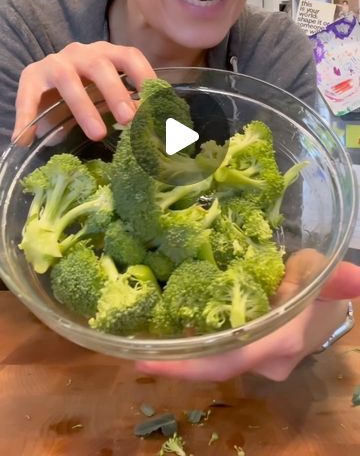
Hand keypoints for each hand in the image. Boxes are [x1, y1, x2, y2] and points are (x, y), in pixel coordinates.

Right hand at [12, 41, 155, 143]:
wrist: (47, 85)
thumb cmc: (86, 92)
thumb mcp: (107, 96)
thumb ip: (127, 107)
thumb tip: (155, 134)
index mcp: (106, 55)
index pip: (129, 57)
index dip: (144, 75)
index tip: (157, 100)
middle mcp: (82, 54)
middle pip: (101, 67)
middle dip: (116, 93)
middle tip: (129, 119)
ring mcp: (56, 63)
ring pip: (68, 79)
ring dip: (84, 108)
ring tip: (97, 134)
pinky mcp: (31, 76)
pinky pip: (29, 95)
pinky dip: (27, 116)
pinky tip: (26, 138)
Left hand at [137, 257, 359, 381]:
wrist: (329, 308)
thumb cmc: (319, 287)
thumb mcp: (319, 273)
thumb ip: (333, 278)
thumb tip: (358, 276)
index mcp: (275, 343)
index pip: (224, 362)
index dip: (184, 367)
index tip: (142, 363)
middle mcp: (262, 361)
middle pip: (210, 362)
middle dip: (174, 352)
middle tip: (134, 330)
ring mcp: (256, 362)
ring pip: (214, 354)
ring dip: (185, 341)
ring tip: (147, 315)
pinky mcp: (252, 354)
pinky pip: (220, 347)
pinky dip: (199, 335)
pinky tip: (177, 314)